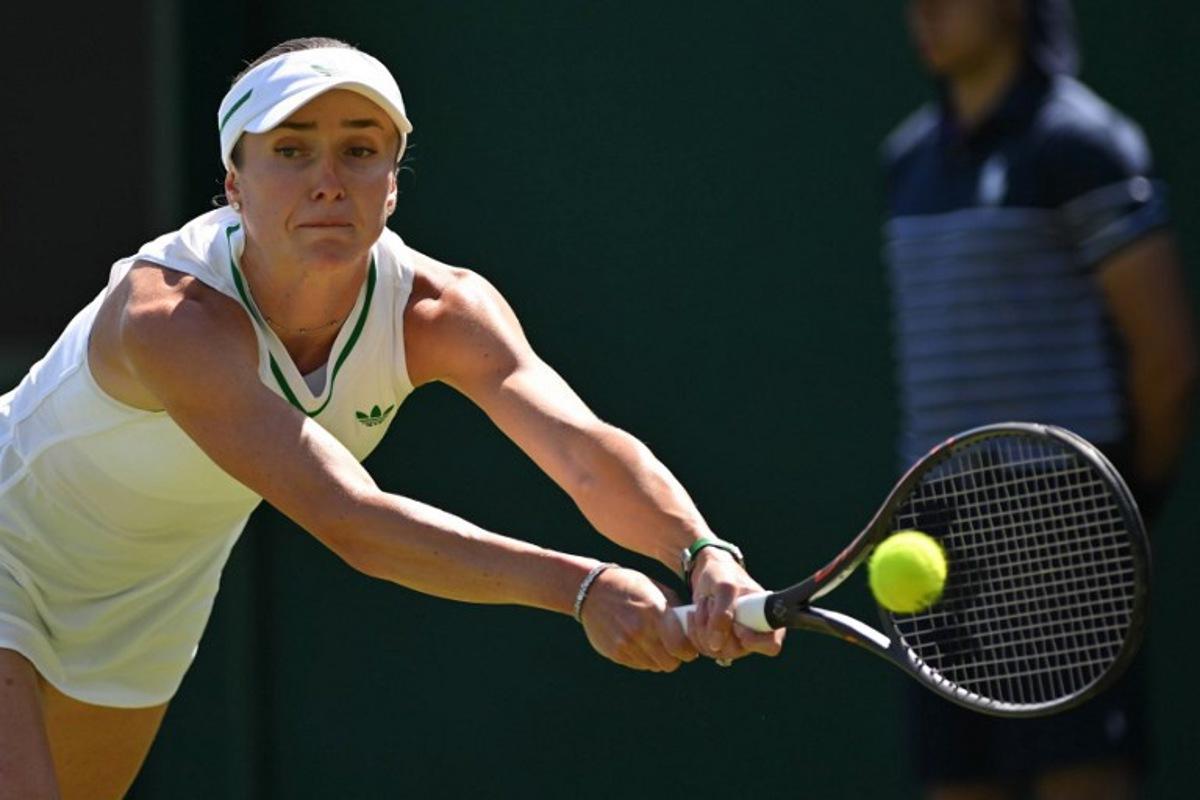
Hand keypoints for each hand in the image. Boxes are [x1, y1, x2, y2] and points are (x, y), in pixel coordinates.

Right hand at [578, 566, 698, 671]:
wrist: (592, 589)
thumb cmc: (631, 586)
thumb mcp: (657, 589)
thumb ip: (676, 610)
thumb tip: (694, 630)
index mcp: (655, 612)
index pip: (681, 648)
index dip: (689, 651)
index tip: (688, 647)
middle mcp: (640, 631)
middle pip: (670, 663)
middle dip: (675, 657)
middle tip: (673, 648)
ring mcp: (626, 644)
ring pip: (654, 666)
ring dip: (658, 658)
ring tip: (655, 643)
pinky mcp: (615, 652)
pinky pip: (638, 665)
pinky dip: (643, 658)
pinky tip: (640, 643)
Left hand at [688, 547, 784, 663]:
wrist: (708, 574)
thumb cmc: (723, 575)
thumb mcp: (725, 587)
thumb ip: (723, 614)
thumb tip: (716, 645)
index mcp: (767, 619)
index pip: (771, 646)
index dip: (753, 640)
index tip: (737, 625)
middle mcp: (753, 635)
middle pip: (735, 650)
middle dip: (716, 624)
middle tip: (713, 601)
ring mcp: (735, 642)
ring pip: (715, 651)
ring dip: (702, 624)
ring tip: (705, 602)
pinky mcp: (717, 643)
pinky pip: (702, 648)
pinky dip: (694, 629)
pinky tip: (696, 612)